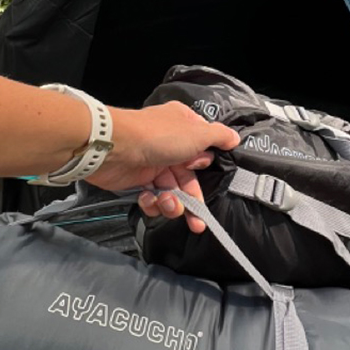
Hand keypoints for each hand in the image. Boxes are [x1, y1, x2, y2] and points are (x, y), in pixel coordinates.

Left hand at [87, 101, 238, 232]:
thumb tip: (234, 138)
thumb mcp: (197, 133)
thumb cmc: (158, 137)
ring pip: (171, 191)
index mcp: (184, 127)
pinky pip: (153, 198)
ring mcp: (153, 163)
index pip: (203, 151)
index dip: (203, 166)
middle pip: (188, 179)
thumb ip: (218, 136)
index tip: (202, 171)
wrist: (114, 148)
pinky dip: (153, 203)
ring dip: (172, 204)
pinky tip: (150, 200)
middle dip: (192, 200)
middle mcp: (169, 145)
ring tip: (167, 204)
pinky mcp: (137, 180)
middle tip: (197, 221)